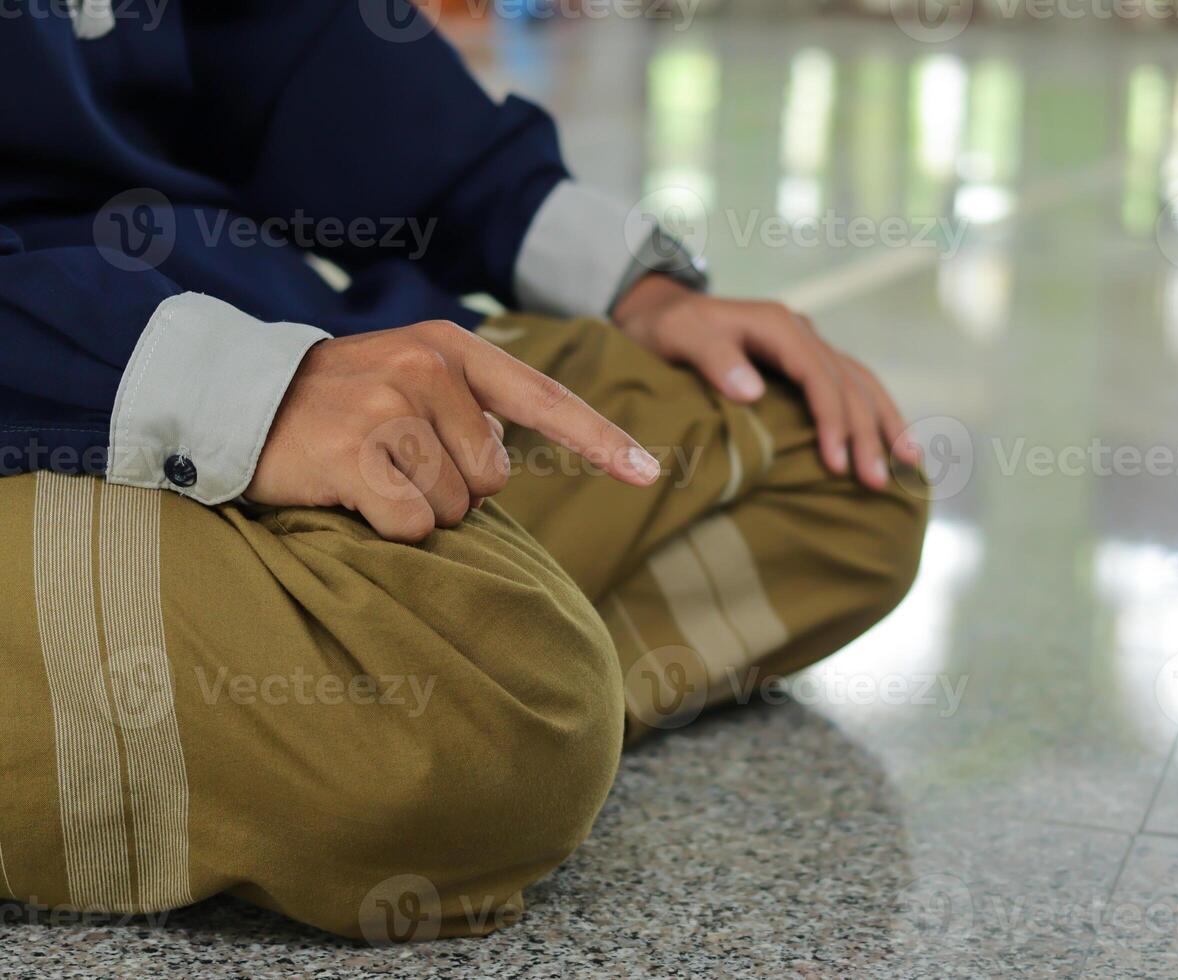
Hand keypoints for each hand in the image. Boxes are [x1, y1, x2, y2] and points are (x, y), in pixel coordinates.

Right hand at [247, 319, 660, 542]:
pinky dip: (387, 528)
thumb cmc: (337, 407)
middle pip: (494, 476)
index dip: (599, 441)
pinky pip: (413, 525)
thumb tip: (513, 461)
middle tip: (393, 460)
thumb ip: (471, 408)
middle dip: (452, 487)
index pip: (544, 399)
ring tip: (368, 471)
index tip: (649, 472)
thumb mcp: (409, 381)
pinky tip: (349, 493)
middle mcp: (427, 367)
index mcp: (452, 349)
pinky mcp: (356, 453)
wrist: (235, 404)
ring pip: (456, 506)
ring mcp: (390, 407)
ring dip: (416, 507)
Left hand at [613, 275, 920, 490]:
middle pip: (848, 384)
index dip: (832, 420)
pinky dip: (875, 413)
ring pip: (861, 383)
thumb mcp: (678, 335)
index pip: (819, 376)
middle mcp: (801, 332)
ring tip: (909, 465)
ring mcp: (807, 346)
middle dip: (866, 434)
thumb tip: (753, 392)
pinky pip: (851, 386)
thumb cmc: (662, 329)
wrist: (657, 311)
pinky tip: (891, 442)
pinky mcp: (805, 363)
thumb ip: (713, 359)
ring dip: (886, 423)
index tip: (835, 463)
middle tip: (875, 483)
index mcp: (778, 325)